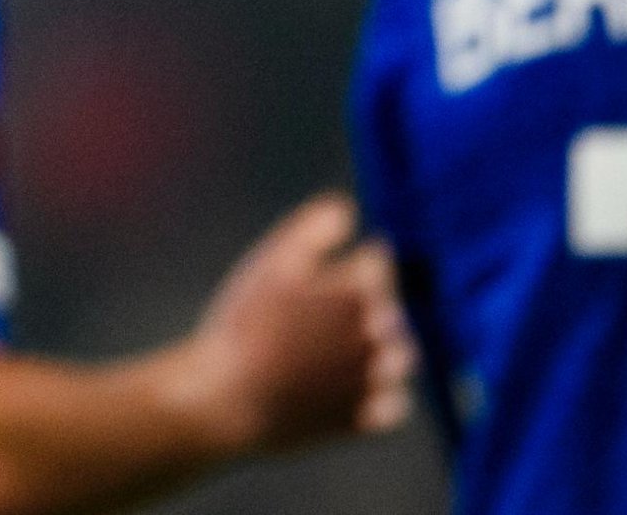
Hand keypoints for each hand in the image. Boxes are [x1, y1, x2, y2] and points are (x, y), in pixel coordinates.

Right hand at [172, 193, 418, 454]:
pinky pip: (395, 402)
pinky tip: (348, 385)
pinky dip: (381, 393)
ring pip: (401, 355)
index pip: (380, 261)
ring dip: (380, 348)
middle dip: (366, 306)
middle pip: (391, 308)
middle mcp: (376, 333)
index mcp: (356, 290)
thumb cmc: (243, 326)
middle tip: (320, 315)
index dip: (353, 262)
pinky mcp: (367, 418)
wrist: (224, 399)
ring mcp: (374, 378)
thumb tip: (348, 206)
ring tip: (337, 349)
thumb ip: (313, 230)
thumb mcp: (269, 265)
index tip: (323, 273)